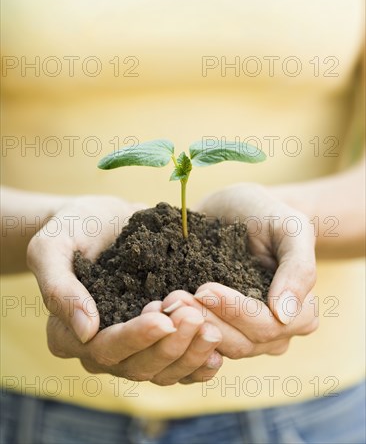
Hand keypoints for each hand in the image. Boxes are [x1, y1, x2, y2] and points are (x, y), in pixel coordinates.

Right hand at [27, 195, 222, 384]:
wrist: (104, 218)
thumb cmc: (72, 227)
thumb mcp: (52, 246)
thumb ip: (59, 287)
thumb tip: (86, 332)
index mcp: (68, 333)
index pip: (103, 349)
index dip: (134, 338)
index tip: (162, 318)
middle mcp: (100, 348)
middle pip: (137, 366)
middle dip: (169, 345)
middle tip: (194, 316)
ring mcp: (132, 345)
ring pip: (162, 370)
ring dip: (190, 354)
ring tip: (213, 329)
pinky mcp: (157, 337)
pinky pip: (179, 363)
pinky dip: (199, 360)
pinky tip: (218, 348)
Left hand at [160, 183, 317, 359]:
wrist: (237, 208)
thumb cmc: (267, 214)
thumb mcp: (291, 228)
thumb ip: (298, 268)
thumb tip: (284, 316)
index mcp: (300, 314)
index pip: (268, 325)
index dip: (236, 311)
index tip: (204, 288)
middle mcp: (277, 333)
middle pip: (243, 342)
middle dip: (207, 320)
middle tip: (175, 298)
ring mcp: (246, 335)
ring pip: (219, 346)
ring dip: (191, 327)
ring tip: (167, 302)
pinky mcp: (218, 328)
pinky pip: (201, 342)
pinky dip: (182, 330)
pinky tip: (161, 311)